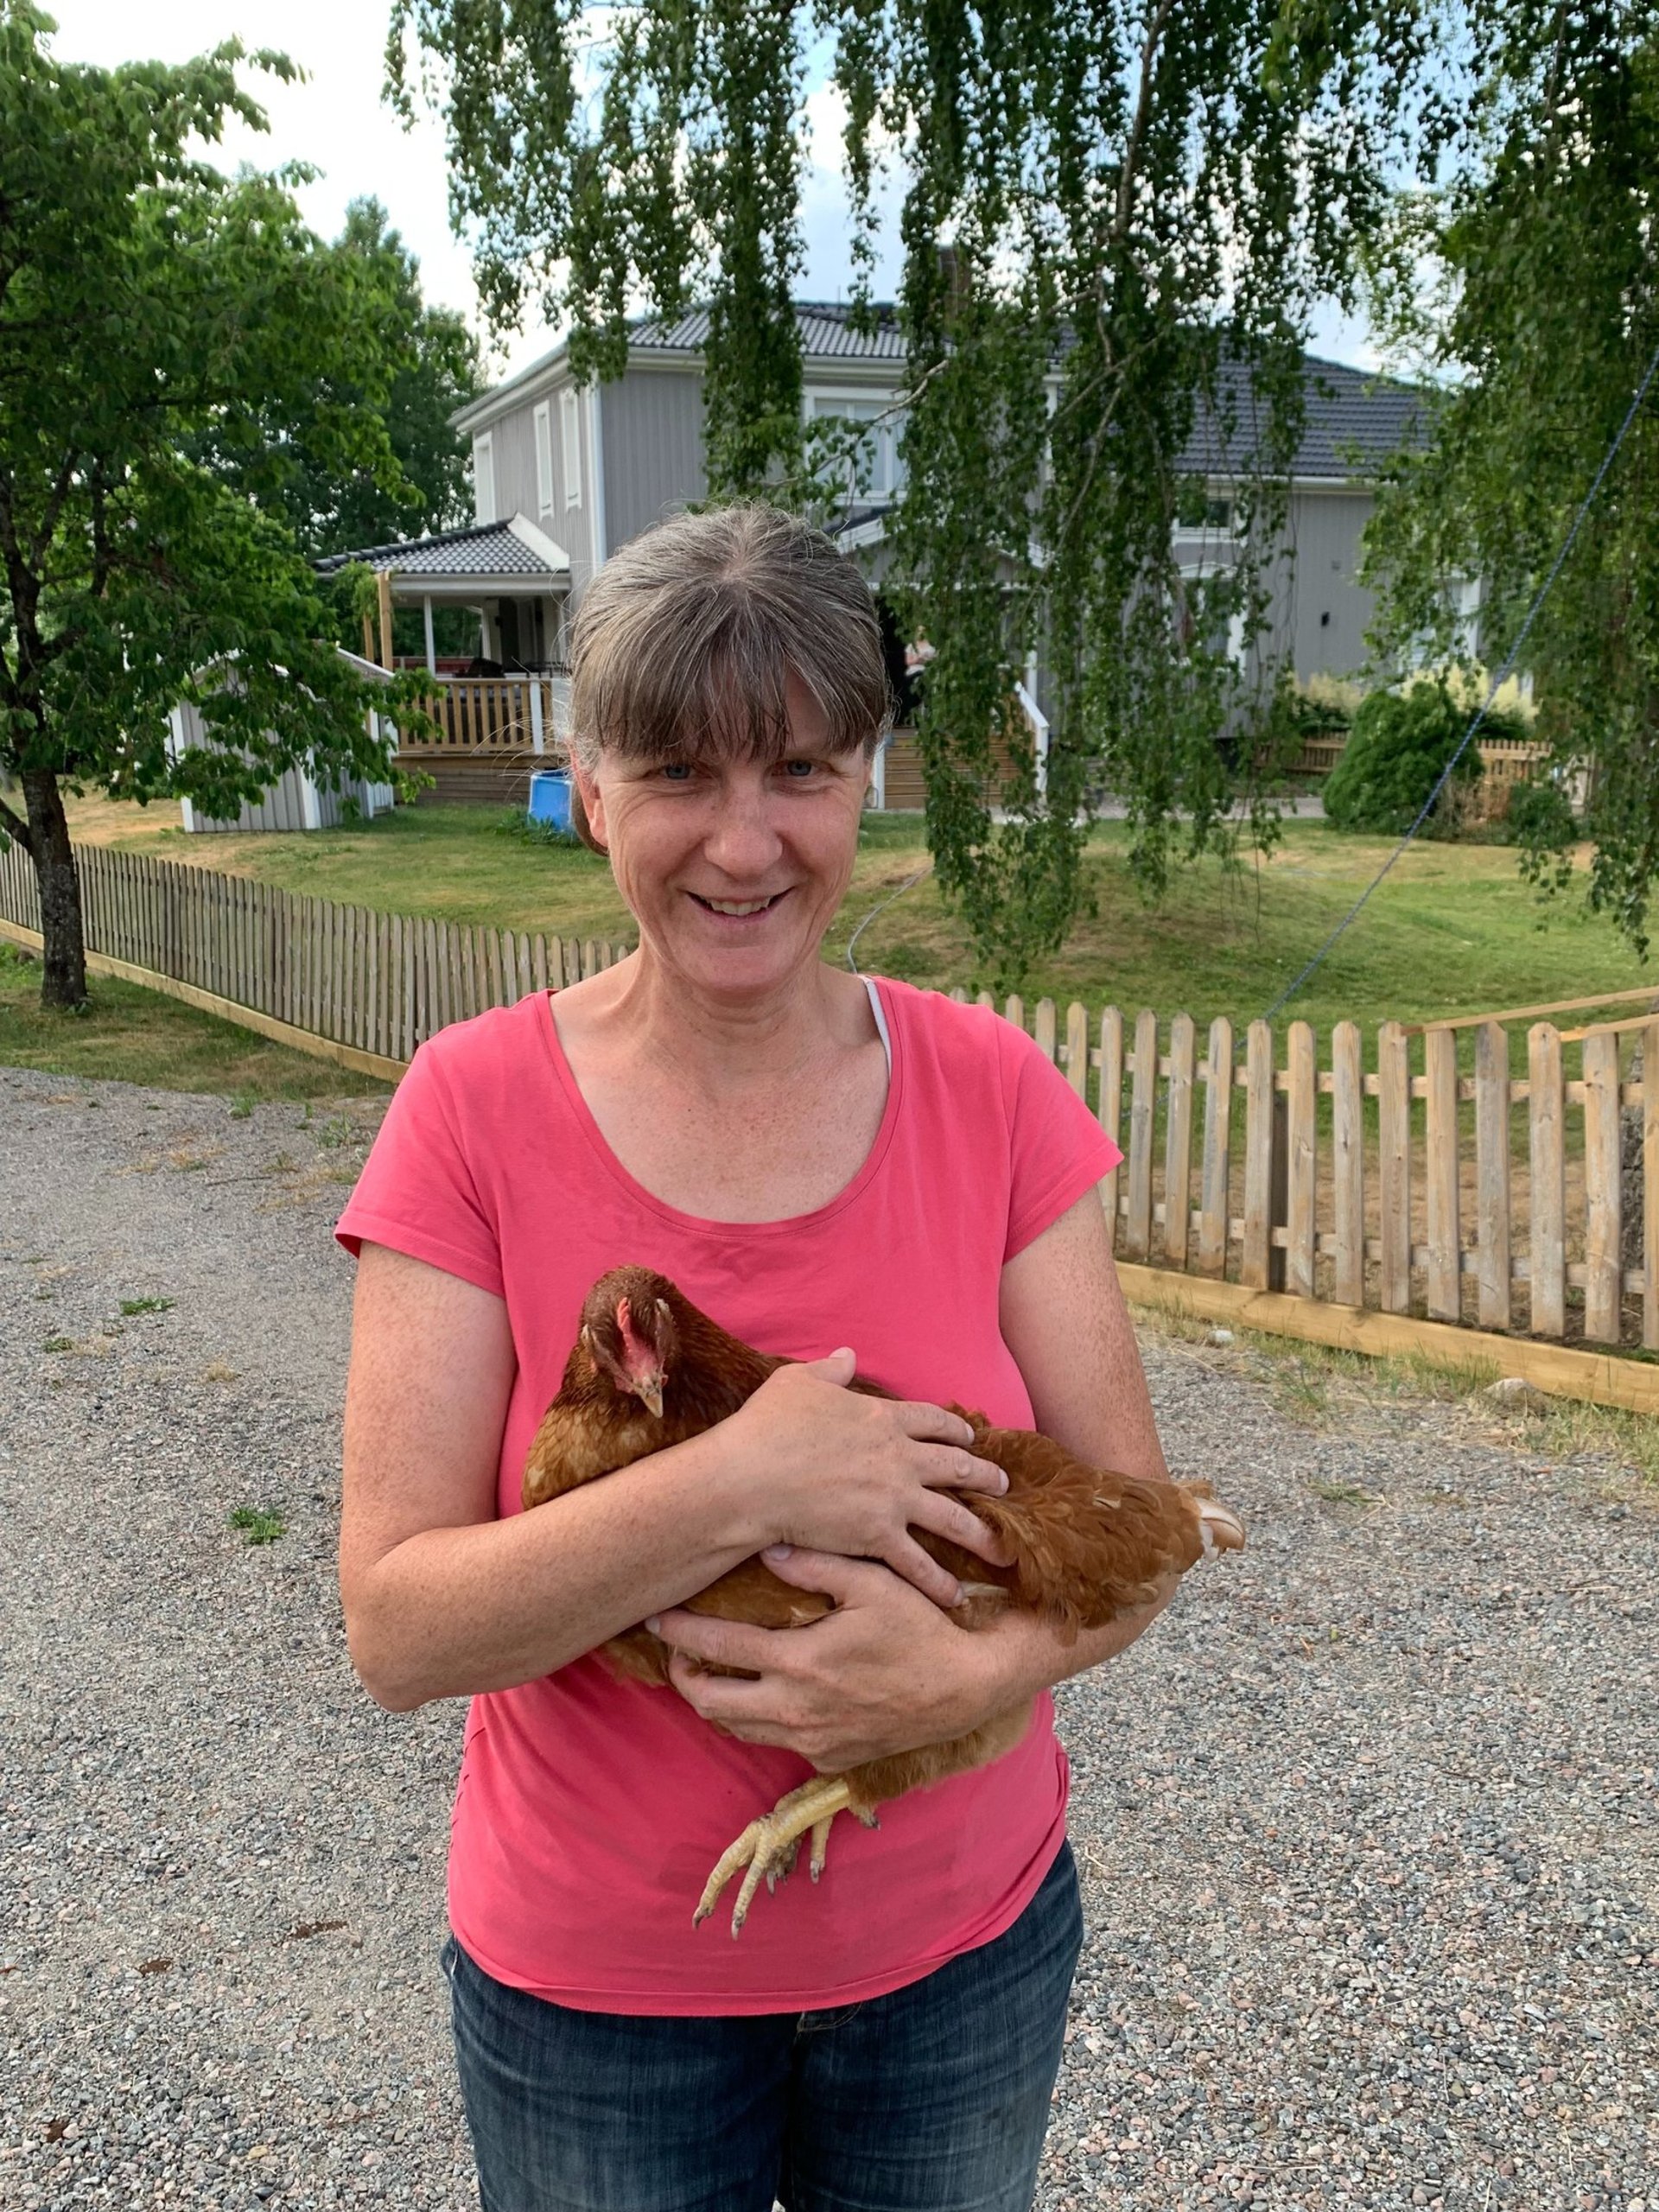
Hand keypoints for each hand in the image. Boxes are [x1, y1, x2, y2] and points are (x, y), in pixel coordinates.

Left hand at [652, 1546, 1002, 1769]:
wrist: (966, 1688)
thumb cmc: (920, 1628)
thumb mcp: (873, 1583)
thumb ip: (815, 1565)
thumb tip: (765, 1548)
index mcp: (800, 1662)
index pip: (719, 1646)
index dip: (680, 1631)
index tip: (657, 1616)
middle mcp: (797, 1710)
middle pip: (712, 1703)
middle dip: (685, 1677)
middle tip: (679, 1652)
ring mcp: (812, 1740)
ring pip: (739, 1729)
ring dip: (717, 1702)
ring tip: (713, 1672)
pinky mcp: (829, 1759)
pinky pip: (777, 1742)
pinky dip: (760, 1721)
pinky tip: (768, 1695)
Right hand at [716, 1350, 1009, 1608]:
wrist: (750, 1478)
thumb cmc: (767, 1427)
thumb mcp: (797, 1382)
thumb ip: (829, 1370)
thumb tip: (848, 1355)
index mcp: (883, 1418)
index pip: (933, 1421)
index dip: (955, 1430)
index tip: (971, 1438)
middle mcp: (899, 1457)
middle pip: (956, 1466)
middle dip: (985, 1475)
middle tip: (1004, 1485)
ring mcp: (894, 1498)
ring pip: (952, 1516)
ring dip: (982, 1532)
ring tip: (1004, 1546)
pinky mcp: (879, 1536)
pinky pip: (918, 1562)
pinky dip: (939, 1580)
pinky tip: (956, 1595)